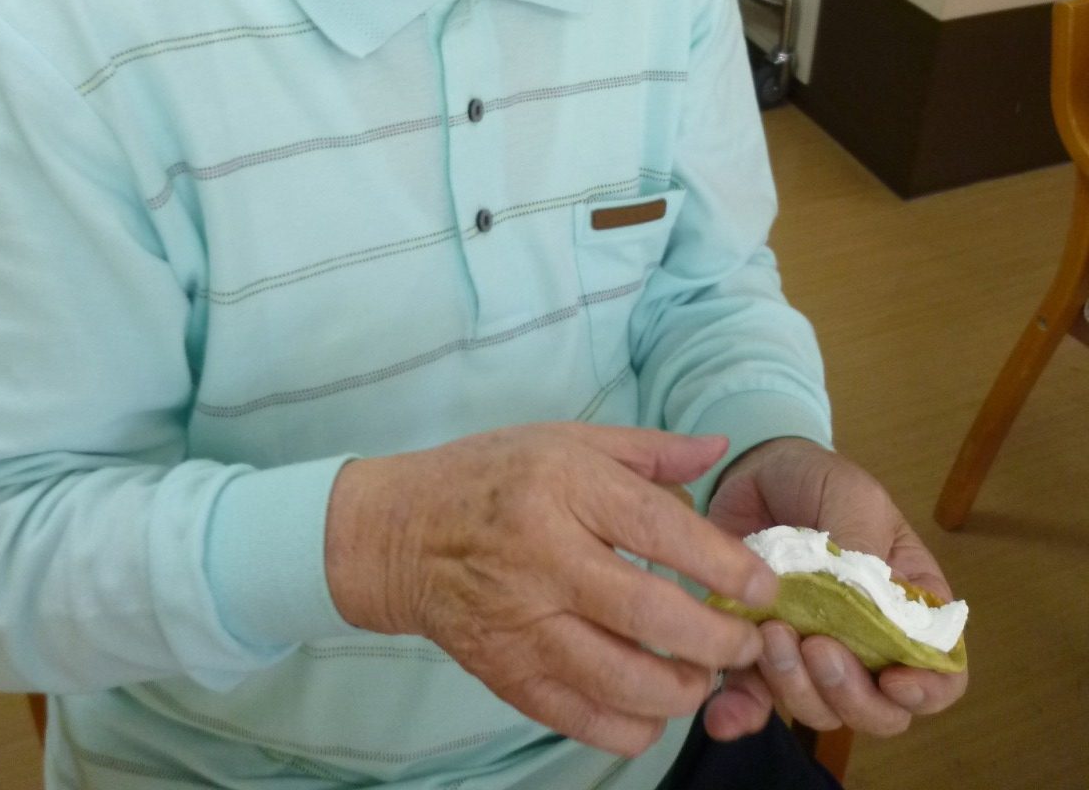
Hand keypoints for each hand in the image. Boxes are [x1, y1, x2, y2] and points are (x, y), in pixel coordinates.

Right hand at [325, 424, 779, 756]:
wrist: (400, 533)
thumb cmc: (490, 475)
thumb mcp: (566, 439)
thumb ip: (647, 451)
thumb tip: (720, 450)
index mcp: (562, 486)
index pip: (658, 529)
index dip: (721, 563)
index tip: (763, 586)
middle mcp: (543, 555)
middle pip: (648, 612)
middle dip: (716, 638)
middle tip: (747, 642)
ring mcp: (521, 622)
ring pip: (621, 679)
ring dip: (680, 689)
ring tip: (702, 675)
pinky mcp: (506, 673)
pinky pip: (583, 719)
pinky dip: (632, 725)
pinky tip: (651, 705)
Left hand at [704, 439, 968, 742]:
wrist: (752, 470)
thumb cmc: (818, 480)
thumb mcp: (852, 497)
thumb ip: (864, 547)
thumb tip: (869, 603)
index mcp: (909, 606)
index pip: (941, 672)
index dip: (927, 691)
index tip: (894, 681)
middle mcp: (868, 642)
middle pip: (880, 709)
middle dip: (851, 696)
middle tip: (817, 647)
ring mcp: (813, 651)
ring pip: (820, 710)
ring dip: (796, 689)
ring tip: (771, 633)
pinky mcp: (762, 651)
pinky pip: (757, 699)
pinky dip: (744, 711)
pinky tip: (724, 712)